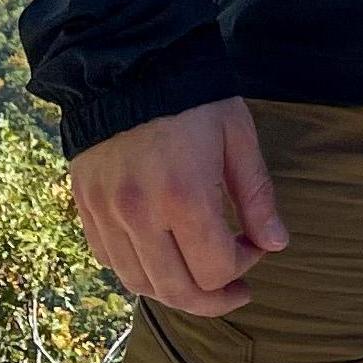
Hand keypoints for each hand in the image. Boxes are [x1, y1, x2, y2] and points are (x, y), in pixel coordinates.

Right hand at [70, 97, 286, 316]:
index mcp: (183, 196)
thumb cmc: (193, 98)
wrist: (128, 63)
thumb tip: (276, 245)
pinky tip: (161, 255)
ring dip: (174, 291)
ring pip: (139, 283)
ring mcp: (107, 214)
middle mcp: (139, 215)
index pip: (215, 270)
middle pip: (176, 290)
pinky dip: (138, 270)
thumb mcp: (237, 137)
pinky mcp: (86, 208)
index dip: (243, 268)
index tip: (255, 247)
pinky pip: (109, 260)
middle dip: (213, 299)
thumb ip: (257, 196)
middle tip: (236, 290)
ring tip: (199, 277)